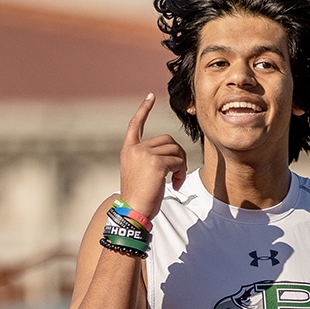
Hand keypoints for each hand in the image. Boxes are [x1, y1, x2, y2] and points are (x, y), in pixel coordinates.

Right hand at [119, 94, 186, 218]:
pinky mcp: (156, 163)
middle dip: (177, 155)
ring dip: (181, 165)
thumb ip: (149, 158)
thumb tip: (172, 152)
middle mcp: (135, 149)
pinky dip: (181, 173)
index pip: (135, 125)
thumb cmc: (139, 197)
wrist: (133, 211)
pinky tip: (175, 185)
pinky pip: (178, 161)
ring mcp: (145, 155)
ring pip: (175, 150)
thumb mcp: (139, 173)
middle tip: (177, 174)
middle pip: (167, 140)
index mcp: (128, 150)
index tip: (149, 97)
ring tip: (175, 181)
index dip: (143, 110)